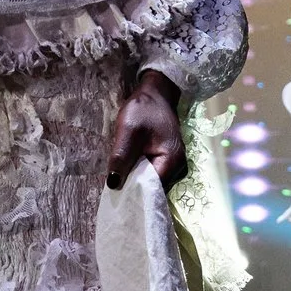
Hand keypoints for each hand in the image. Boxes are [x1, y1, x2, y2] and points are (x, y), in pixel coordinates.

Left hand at [106, 70, 186, 189]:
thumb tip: (113, 185)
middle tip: (112, 190)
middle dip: (133, 189)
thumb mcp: (128, 131)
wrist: (155, 94)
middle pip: (152, 188)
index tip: (116, 196)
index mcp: (172, 161)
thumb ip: (121, 157)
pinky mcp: (166, 160)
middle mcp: (177, 167)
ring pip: (151, 182)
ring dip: (135, 181)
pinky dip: (138, 174)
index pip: (152, 189)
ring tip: (117, 181)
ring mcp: (173, 165)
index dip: (134, 193)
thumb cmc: (143, 109)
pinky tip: (126, 172)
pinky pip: (151, 174)